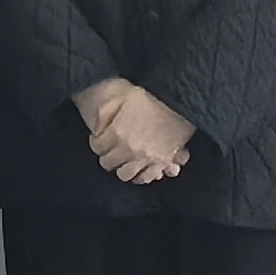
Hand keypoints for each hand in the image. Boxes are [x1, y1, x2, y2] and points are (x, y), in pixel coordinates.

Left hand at [78, 78, 194, 185]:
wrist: (179, 103)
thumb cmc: (150, 97)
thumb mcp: (122, 96)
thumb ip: (106, 111)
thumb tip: (96, 125)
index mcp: (118, 133)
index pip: (97, 147)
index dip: (96, 141)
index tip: (99, 138)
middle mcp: (130, 150)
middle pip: (109, 163)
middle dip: (107, 156)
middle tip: (109, 150)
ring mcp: (147, 159)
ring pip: (126, 175)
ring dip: (122, 168)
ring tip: (123, 160)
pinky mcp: (163, 163)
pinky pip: (147, 177)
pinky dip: (142, 175)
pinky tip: (139, 168)